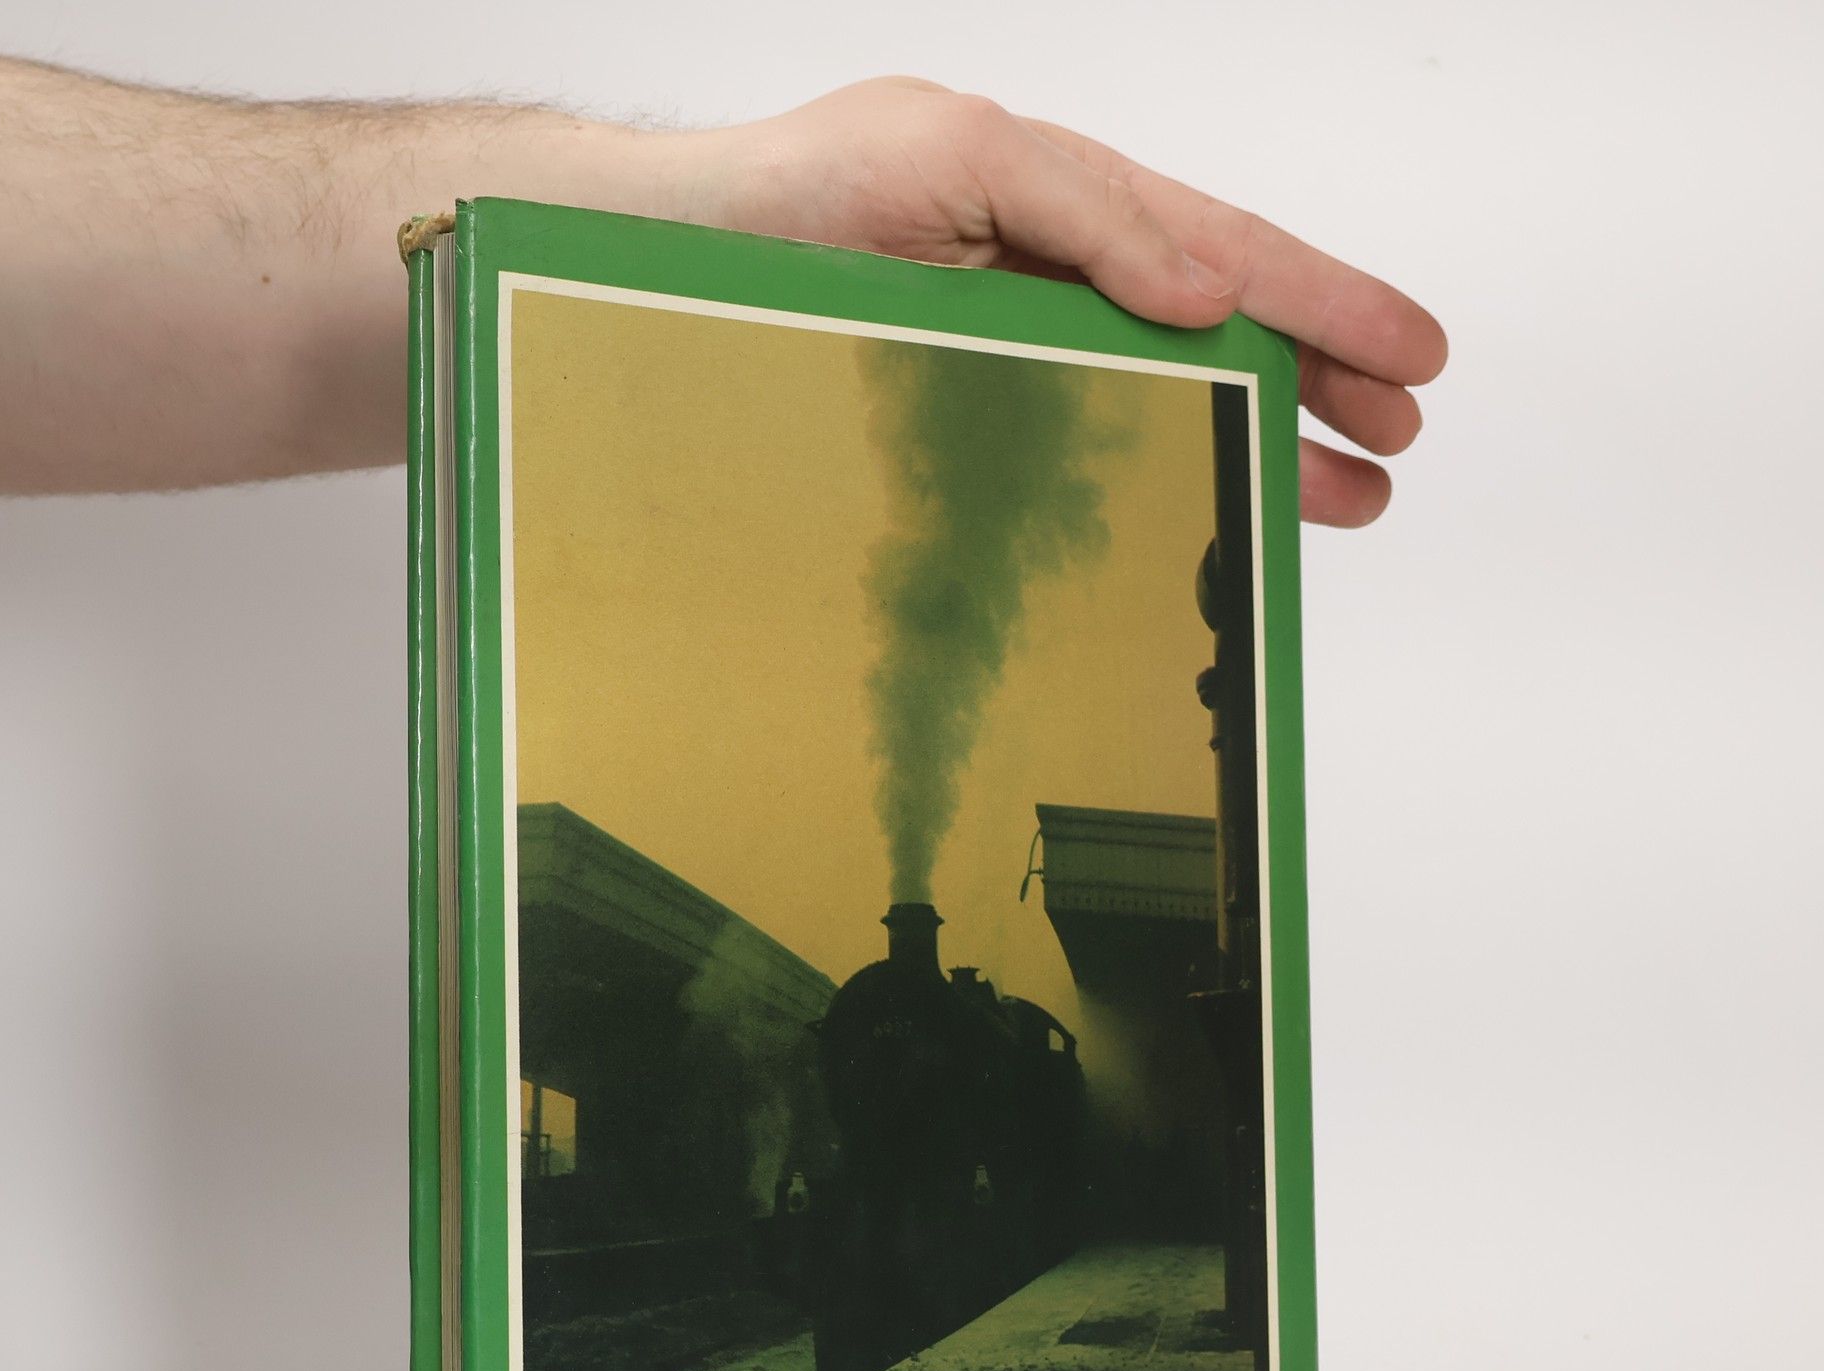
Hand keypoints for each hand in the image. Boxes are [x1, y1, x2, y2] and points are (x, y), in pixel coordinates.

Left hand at [669, 79, 1446, 527]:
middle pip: (1215, 328)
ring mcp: (1012, 352)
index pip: (1224, 250)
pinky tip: (1204, 507)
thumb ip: (1088, 212)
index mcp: (1061, 202)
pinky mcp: (961, 419)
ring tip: (1342, 495)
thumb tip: (1208, 295)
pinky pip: (1082, 452)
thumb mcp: (953, 157)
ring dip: (1257, 441)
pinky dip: (1154, 478)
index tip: (1413, 356)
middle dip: (1316, 379)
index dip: (1325, 302)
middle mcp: (1050, 278)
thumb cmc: (791, 193)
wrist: (662, 265)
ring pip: (1162, 397)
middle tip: (1398, 441)